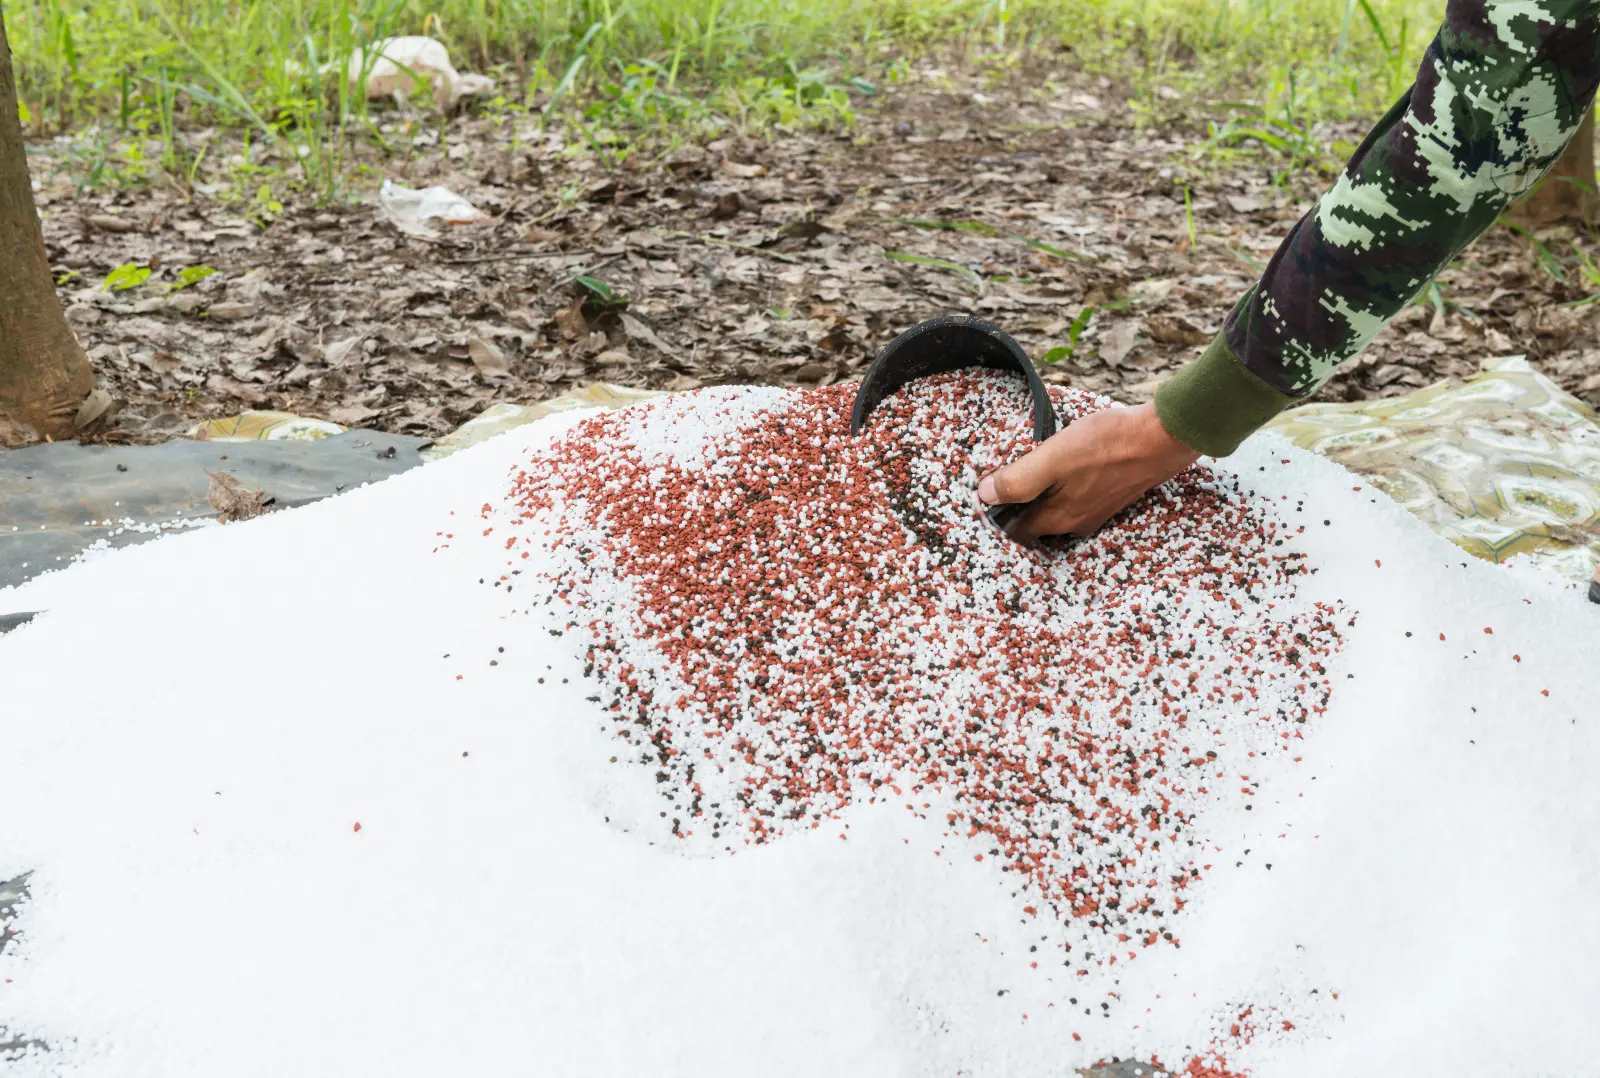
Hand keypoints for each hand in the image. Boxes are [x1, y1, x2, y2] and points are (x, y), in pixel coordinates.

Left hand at [976, 402, 1200, 540]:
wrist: (1163, 437)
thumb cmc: (1108, 445)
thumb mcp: (1053, 458)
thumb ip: (1018, 480)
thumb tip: (985, 495)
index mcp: (1058, 519)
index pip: (1015, 531)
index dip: (997, 514)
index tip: (987, 492)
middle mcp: (1077, 523)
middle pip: (1036, 523)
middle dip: (1018, 506)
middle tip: (1005, 479)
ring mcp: (1096, 511)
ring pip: (1057, 510)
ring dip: (1041, 496)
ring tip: (1032, 469)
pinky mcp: (1111, 496)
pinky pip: (1076, 499)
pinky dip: (1063, 488)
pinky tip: (1064, 467)